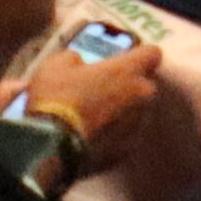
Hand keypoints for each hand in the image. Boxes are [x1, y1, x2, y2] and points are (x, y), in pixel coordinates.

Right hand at [22, 34, 162, 151]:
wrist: (48, 146)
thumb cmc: (54, 100)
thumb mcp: (56, 65)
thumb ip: (75, 58)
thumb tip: (78, 61)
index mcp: (128, 70)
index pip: (152, 53)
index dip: (137, 56)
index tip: (123, 60)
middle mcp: (142, 94)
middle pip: (144, 84)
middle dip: (127, 86)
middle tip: (100, 90)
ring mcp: (138, 122)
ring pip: (137, 110)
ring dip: (121, 110)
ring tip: (93, 116)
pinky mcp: (128, 147)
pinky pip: (125, 134)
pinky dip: (113, 133)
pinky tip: (92, 135)